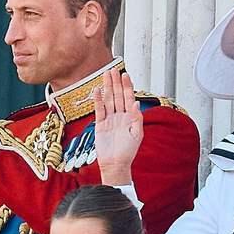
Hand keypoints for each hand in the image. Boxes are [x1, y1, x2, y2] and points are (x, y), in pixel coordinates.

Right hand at [93, 69, 143, 185]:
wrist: (115, 164)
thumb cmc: (128, 151)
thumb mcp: (137, 134)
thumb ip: (137, 118)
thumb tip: (136, 103)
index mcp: (130, 117)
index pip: (128, 98)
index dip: (127, 86)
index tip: (125, 74)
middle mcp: (120, 115)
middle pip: (118, 95)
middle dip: (116, 82)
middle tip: (113, 69)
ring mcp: (110, 118)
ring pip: (108, 99)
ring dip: (107, 87)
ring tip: (105, 75)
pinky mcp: (100, 124)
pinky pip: (99, 109)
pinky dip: (98, 100)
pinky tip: (97, 90)